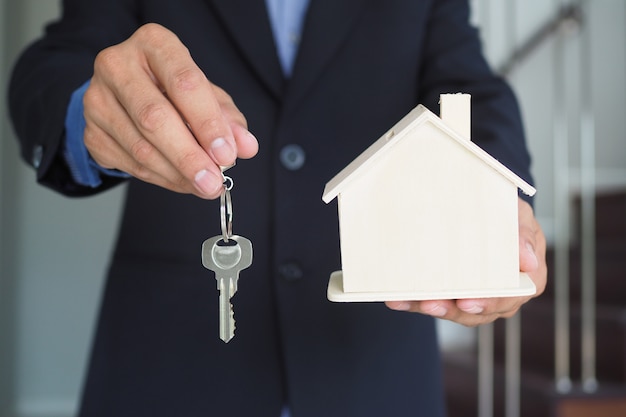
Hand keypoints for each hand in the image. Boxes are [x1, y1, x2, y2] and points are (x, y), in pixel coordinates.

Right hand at [83, 23, 257, 198]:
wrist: (130, 94)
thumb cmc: (175, 90)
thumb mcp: (209, 96)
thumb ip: (229, 120)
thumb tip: (246, 146)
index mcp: (154, 44)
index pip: (184, 83)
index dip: (208, 123)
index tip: (227, 154)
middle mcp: (118, 65)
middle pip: (155, 118)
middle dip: (189, 157)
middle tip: (213, 182)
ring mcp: (98, 99)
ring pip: (140, 146)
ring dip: (177, 174)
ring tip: (204, 186)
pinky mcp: (90, 131)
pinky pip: (129, 163)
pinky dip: (161, 178)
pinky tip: (182, 182)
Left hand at [385, 198, 546, 325]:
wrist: (483, 209)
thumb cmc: (505, 212)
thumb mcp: (518, 214)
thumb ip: (522, 234)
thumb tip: (528, 261)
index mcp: (527, 279)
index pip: (511, 297)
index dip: (489, 303)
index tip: (467, 302)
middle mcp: (503, 295)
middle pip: (479, 311)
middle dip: (452, 310)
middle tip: (431, 303)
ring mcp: (476, 298)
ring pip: (454, 312)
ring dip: (431, 308)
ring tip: (411, 300)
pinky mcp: (452, 296)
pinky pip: (434, 303)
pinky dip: (414, 302)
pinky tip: (397, 299)